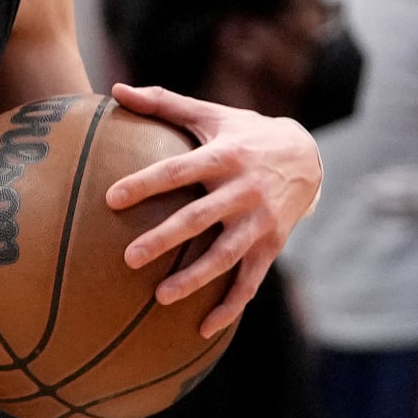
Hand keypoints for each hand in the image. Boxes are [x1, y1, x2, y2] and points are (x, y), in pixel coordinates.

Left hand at [103, 83, 321, 339]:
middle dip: (165, 239)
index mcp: (222, 156)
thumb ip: (163, 103)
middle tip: (129, 258)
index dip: (145, 184)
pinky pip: (251, 282)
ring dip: (195, 279)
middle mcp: (243, 191)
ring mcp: (260, 222)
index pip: (177, 170)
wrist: (307, 156)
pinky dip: (230, 306)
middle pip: (200, 218)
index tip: (111, 199)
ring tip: (161, 297)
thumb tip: (116, 89)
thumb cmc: (243, 134)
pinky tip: (203, 328)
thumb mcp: (209, 114)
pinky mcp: (272, 245)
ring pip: (226, 256)